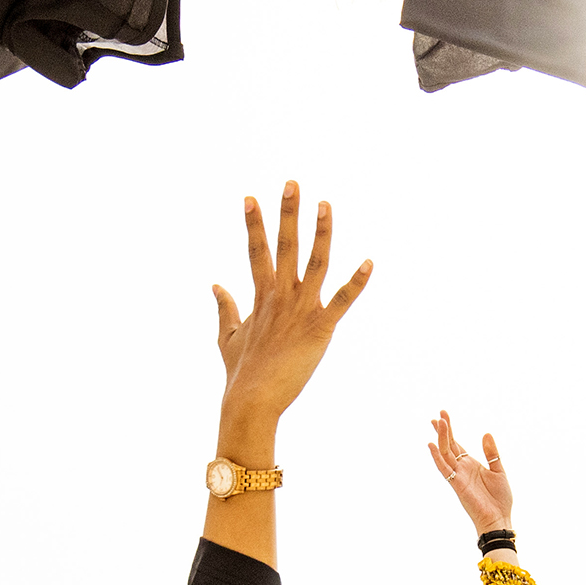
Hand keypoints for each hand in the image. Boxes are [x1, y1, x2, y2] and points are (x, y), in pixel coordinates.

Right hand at [213, 180, 371, 422]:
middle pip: (284, 246)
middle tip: (292, 183)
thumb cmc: (240, 373)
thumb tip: (215, 284)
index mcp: (261, 297)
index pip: (256, 251)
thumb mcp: (227, 337)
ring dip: (321, 232)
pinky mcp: (320, 328)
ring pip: (314, 263)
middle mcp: (280, 296)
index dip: (253, 223)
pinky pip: (342, 301)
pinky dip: (357, 282)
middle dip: (287, 213)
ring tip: (325, 204)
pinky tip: (370, 262)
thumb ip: (225, 307)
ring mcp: (300, 310)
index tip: (249, 197)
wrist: (251, 401)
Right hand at [427, 410, 513, 533]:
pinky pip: (444, 469)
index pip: (456, 443)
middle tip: (438, 415)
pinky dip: (437, 457)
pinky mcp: (456, 484)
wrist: (499, 518)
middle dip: (443, 430)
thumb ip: (492, 453)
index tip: (443, 415)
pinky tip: (432, 445)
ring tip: (438, 422)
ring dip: (441, 438)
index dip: (449, 430)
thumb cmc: (499, 499)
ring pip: (445, 453)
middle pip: (448, 445)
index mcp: (470, 463)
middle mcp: (461, 467)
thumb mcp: (498, 471)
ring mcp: (458, 475)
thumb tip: (486, 433)